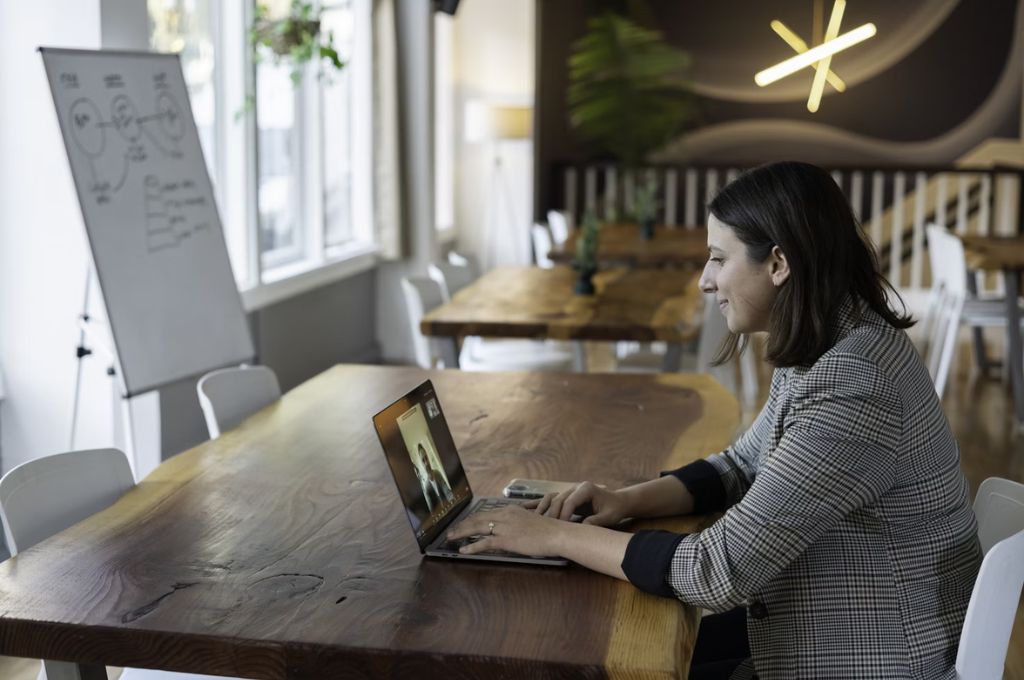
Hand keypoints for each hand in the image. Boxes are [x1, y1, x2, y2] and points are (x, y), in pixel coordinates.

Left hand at [446, 505, 565, 557]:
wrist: (556, 534)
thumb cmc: (548, 530)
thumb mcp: (530, 521)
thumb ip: (518, 523)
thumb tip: (512, 530)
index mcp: (510, 510)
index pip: (486, 513)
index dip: (472, 519)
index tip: (464, 523)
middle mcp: (505, 515)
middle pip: (477, 518)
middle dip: (462, 525)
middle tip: (451, 531)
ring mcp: (505, 527)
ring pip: (477, 528)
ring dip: (462, 533)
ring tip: (451, 538)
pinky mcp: (506, 539)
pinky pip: (484, 543)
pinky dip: (472, 546)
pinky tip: (464, 550)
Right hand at [530, 481, 628, 526]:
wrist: (618, 502)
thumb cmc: (614, 509)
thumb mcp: (608, 517)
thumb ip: (596, 521)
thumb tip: (583, 528)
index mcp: (586, 489)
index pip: (569, 502)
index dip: (563, 515)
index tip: (560, 529)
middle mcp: (575, 487)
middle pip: (558, 500)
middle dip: (552, 515)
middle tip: (546, 530)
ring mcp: (570, 490)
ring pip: (552, 499)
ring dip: (543, 510)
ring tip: (535, 522)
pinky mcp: (567, 496)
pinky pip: (550, 500)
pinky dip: (539, 504)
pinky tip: (525, 508)